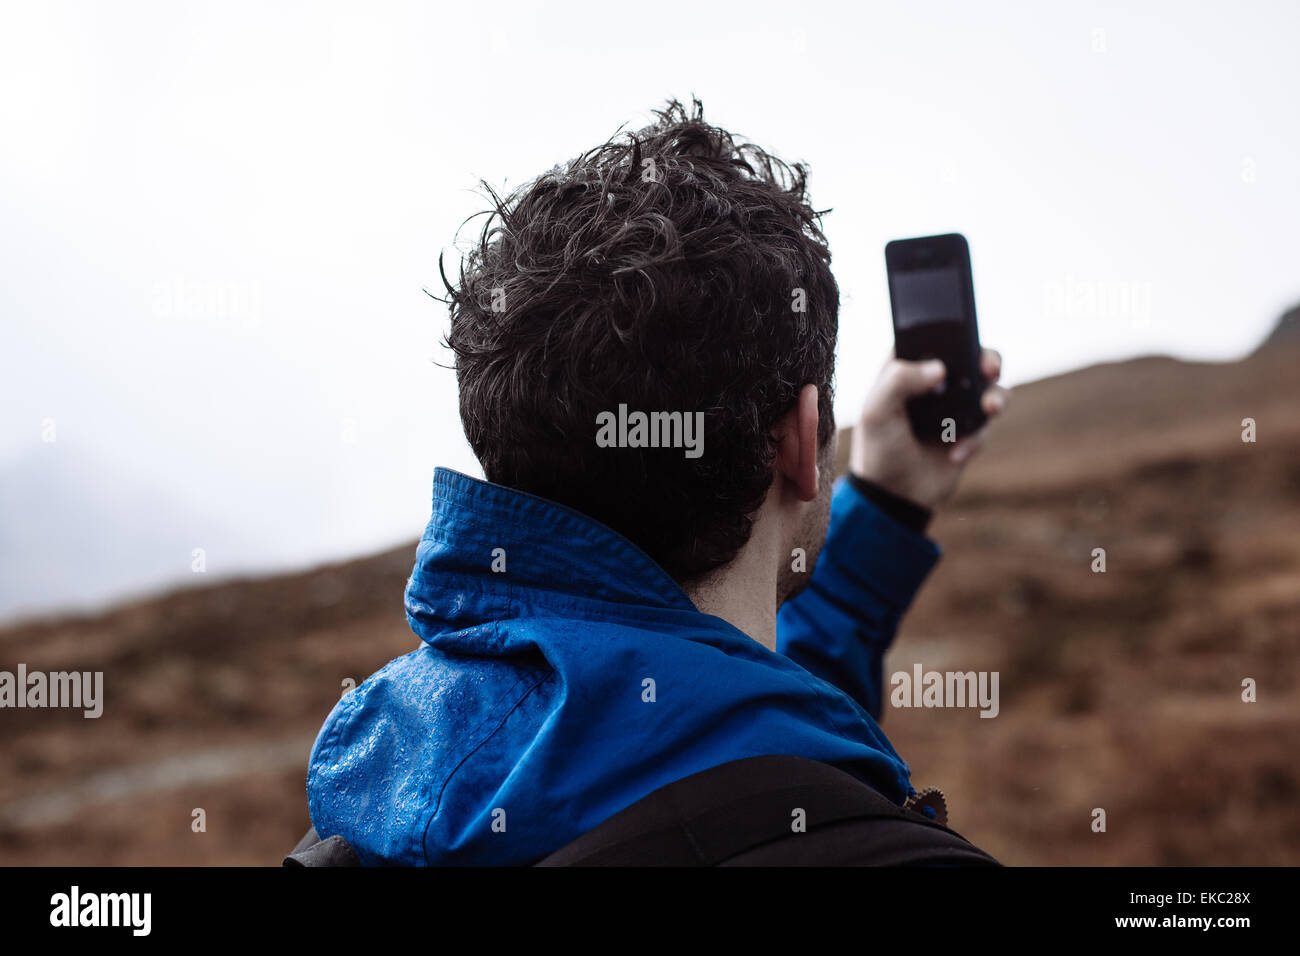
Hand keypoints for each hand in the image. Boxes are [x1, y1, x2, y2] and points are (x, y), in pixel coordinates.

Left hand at [848, 348, 1007, 510]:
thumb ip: (898, 380)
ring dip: (996, 396)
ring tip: (990, 409)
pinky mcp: (968, 433)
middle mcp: (932, 385)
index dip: (950, 331)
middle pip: (970, 357)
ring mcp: (953, 408)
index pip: (931, 338)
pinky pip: (985, 427)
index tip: (963, 335)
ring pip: (988, 389)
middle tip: (989, 369)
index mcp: (905, 370)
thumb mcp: (876, 411)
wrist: (894, 496)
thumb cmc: (878, 449)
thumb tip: (939, 368)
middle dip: (988, 359)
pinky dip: (974, 439)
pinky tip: (954, 454)